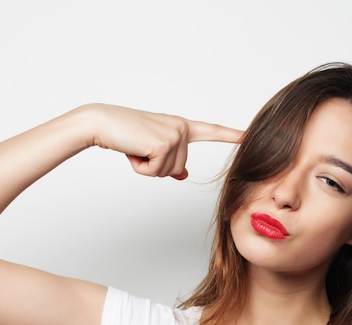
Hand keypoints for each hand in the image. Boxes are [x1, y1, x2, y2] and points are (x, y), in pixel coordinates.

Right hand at [89, 104, 242, 179]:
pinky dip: (141, 167)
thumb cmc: (125, 134)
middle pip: (178, 168)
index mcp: (181, 126)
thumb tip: (184, 175)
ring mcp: (175, 135)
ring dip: (147, 166)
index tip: (249, 136)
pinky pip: (156, 172)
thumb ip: (170, 162)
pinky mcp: (164, 144)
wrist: (102, 122)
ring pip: (168, 172)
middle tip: (140, 148)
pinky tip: (133, 150)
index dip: (231, 135)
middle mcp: (182, 128)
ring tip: (136, 147)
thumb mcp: (151, 150)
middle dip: (155, 166)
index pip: (212, 131)